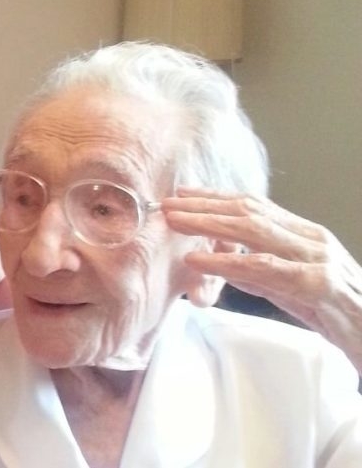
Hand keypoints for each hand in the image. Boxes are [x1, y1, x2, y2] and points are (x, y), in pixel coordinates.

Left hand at [164, 188, 361, 370]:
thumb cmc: (339, 314)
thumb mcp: (294, 287)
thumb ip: (261, 272)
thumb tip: (222, 262)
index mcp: (307, 235)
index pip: (256, 206)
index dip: (217, 197)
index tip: (184, 194)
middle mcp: (312, 239)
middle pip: (249, 212)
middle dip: (204, 205)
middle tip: (167, 203)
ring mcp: (316, 259)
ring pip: (254, 231)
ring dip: (208, 224)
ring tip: (175, 222)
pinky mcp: (318, 285)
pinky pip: (264, 269)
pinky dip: (226, 262)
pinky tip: (198, 260)